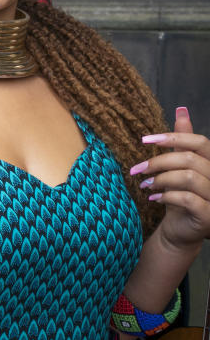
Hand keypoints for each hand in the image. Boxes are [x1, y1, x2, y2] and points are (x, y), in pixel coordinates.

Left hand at [131, 107, 209, 249]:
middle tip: (137, 169)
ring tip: (145, 185)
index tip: (144, 140)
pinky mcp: (209, 216)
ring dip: (160, 179)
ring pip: (189, 177)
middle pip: (190, 159)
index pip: (200, 141)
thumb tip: (181, 108)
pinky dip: (166, 195)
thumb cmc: (180, 195)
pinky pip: (188, 199)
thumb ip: (182, 141)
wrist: (181, 230)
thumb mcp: (179, 166)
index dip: (172, 137)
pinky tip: (153, 198)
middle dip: (158, 162)